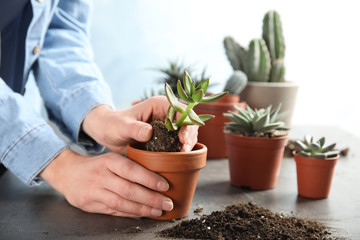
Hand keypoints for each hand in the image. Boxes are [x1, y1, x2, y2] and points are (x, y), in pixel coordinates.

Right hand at [40, 149, 172, 216]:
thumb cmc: (96, 165)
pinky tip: (142, 213)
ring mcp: (94, 191)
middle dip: (151, 198)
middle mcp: (101, 175)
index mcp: (108, 160)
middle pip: (129, 190)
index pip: (132, 170)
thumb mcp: (111, 158)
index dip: (150, 179)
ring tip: (158, 211)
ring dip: (143, 209)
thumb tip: (157, 177)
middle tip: (167, 203)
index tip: (165, 186)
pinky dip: (130, 213)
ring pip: (122, 203)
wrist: (67, 173)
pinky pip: (114, 211)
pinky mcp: (89, 205)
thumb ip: (129, 166)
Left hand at [82, 95, 197, 152]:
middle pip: (188, 121)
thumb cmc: (113, 125)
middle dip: (190, 135)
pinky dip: (183, 149)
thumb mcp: (121, 126)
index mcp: (159, 104)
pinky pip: (180, 142)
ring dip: (189, 143)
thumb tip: (148, 132)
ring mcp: (168, 125)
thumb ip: (134, 128)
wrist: (108, 134)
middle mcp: (167, 113)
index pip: (180, 109)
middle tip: (185, 150)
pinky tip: (180, 158)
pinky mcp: (167, 137)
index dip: (186, 122)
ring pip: (187, 132)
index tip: (183, 138)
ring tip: (183, 155)